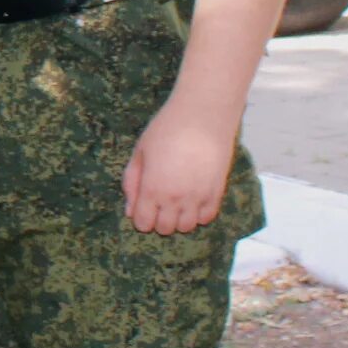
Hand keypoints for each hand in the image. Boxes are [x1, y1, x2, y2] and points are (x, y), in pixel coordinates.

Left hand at [124, 92, 239, 235]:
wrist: (203, 118)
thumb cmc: (166, 130)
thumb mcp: (139, 153)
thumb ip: (132, 183)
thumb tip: (130, 210)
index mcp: (153, 189)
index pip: (144, 224)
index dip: (141, 217)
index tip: (143, 205)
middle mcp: (176, 199)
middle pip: (165, 229)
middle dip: (158, 219)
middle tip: (158, 202)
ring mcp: (199, 198)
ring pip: (187, 227)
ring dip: (179, 219)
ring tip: (176, 200)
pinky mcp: (217, 193)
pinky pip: (207, 218)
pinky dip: (198, 214)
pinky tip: (193, 199)